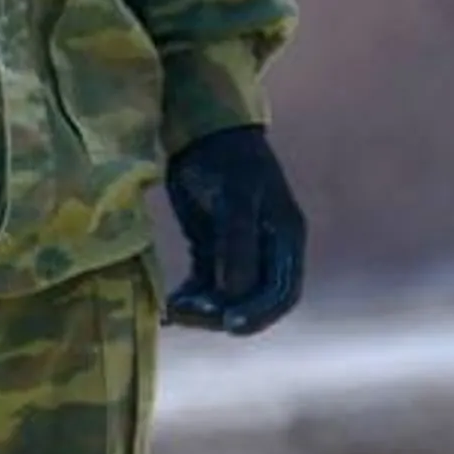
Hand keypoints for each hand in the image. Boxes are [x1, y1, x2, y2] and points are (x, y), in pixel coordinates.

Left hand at [163, 125, 305, 334]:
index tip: (228, 323)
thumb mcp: (234, 196)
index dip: (260, 314)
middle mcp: (267, 251)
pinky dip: (189, 299)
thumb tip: (235, 292)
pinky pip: (204, 286)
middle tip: (189, 315)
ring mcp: (238, 252)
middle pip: (253, 301)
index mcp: (285, 238)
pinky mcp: (210, 250)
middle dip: (224, 315)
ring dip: (202, 310)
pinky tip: (168, 305)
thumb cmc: (225, 158)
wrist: (200, 130)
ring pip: (226, 298)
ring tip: (173, 309)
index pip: (282, 291)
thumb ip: (236, 243)